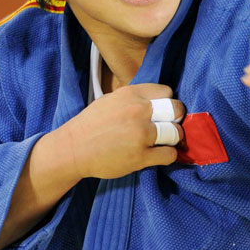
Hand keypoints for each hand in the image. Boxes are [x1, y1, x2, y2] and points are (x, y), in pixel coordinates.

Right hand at [45, 83, 185, 179]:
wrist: (73, 148)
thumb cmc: (92, 124)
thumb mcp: (112, 100)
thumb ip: (135, 98)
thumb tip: (158, 101)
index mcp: (131, 94)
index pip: (167, 92)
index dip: (168, 102)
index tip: (163, 112)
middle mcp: (138, 111)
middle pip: (176, 110)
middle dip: (176, 118)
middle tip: (170, 126)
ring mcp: (141, 134)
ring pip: (175, 133)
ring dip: (174, 138)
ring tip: (165, 141)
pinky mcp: (141, 156)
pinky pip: (169, 154)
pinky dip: (168, 155)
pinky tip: (160, 154)